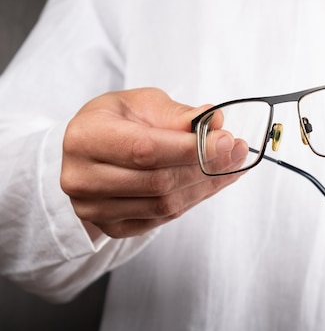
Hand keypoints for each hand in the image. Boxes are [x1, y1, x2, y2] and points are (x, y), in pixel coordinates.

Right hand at [61, 88, 247, 238]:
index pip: (145, 150)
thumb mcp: (142, 103)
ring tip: (234, 165)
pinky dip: (195, 199)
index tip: (226, 139)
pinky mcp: (111, 227)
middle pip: (158, 181)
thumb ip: (177, 114)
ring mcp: (93, 208)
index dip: (190, 148)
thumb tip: (215, 120)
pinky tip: (215, 181)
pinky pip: (163, 218)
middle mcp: (82, 178)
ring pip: (164, 205)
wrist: (92, 149)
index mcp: (85, 138)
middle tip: (237, 151)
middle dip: (206, 167)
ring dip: (207, 185)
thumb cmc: (118, 120)